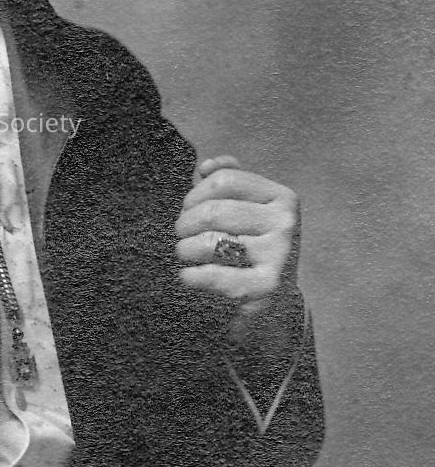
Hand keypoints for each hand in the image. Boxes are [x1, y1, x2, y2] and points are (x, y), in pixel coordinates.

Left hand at [174, 154, 300, 345]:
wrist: (276, 300)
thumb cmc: (251, 245)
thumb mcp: (247, 209)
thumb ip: (227, 181)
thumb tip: (205, 166)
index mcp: (281, 197)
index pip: (224, 180)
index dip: (195, 194)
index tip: (188, 209)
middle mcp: (285, 222)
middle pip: (214, 211)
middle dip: (185, 224)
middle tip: (181, 235)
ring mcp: (279, 255)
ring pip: (211, 242)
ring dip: (185, 249)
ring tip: (184, 254)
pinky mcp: (267, 287)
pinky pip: (216, 275)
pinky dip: (192, 276)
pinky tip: (188, 276)